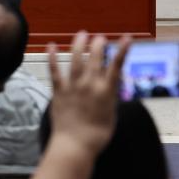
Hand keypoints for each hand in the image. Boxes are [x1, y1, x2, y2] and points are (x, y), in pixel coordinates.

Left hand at [46, 32, 128, 156]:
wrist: (75, 144)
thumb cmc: (97, 135)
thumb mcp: (112, 115)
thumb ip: (110, 98)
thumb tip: (110, 88)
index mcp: (107, 92)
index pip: (117, 66)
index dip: (122, 50)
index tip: (127, 38)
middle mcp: (90, 85)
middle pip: (95, 58)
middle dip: (98, 44)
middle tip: (100, 37)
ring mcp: (73, 86)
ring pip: (76, 60)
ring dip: (79, 45)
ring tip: (82, 34)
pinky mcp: (59, 91)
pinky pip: (55, 71)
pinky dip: (52, 58)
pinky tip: (51, 46)